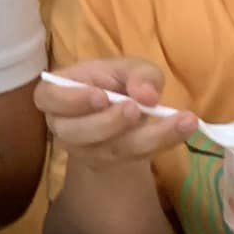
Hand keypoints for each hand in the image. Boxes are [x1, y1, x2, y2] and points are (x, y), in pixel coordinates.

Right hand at [35, 59, 195, 173]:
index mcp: (57, 94)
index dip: (70, 100)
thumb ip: (138, 74)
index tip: (100, 95)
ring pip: (108, 150)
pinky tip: (185, 127)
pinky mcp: (109, 165)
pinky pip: (135, 157)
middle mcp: (63, 126)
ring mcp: (84, 150)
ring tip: (179, 120)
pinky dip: (163, 142)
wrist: (127, 113)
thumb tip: (146, 94)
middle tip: (136, 109)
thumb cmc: (119, 83)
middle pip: (75, 133)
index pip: (48, 98)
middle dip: (107, 123)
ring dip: (145, 137)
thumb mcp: (129, 68)